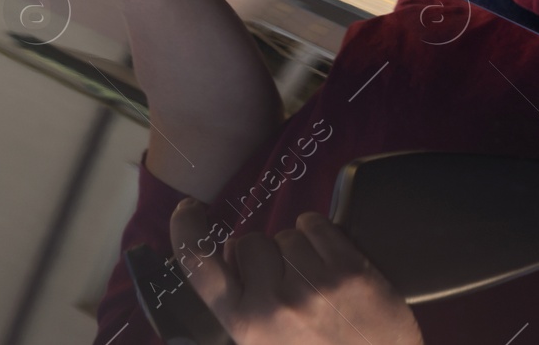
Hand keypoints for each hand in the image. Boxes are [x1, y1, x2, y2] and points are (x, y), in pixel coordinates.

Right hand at [170, 201, 423, 344]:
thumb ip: (240, 311)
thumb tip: (229, 258)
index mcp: (247, 326)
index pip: (201, 267)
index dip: (187, 233)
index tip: (188, 211)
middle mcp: (276, 303)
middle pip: (250, 241)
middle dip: (261, 254)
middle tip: (283, 282)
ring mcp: (316, 285)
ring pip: (287, 233)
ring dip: (296, 249)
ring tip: (313, 283)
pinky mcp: (351, 270)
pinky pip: (317, 225)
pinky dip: (320, 235)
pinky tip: (328, 264)